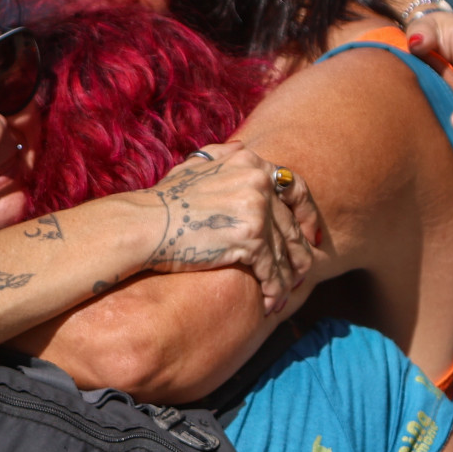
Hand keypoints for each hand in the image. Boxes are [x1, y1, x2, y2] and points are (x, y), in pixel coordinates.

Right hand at [131, 142, 321, 313]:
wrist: (144, 224)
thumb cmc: (164, 200)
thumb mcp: (195, 165)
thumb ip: (223, 156)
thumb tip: (241, 147)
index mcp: (250, 162)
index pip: (293, 188)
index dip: (305, 213)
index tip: (309, 234)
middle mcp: (258, 181)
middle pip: (291, 224)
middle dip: (297, 253)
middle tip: (300, 274)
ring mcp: (257, 209)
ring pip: (284, 251)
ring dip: (286, 277)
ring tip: (284, 294)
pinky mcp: (251, 238)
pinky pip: (272, 270)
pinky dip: (273, 289)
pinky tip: (270, 304)